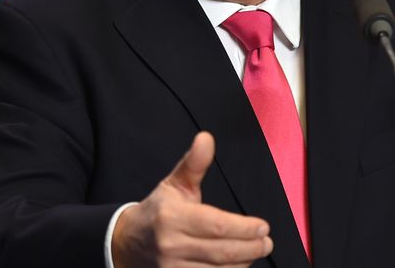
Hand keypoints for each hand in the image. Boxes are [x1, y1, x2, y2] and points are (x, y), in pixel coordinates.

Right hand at [112, 132, 273, 266]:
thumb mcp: (174, 184)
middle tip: (266, 242)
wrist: (127, 243)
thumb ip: (194, 163)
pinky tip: (239, 264)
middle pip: (221, 251)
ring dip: (243, 262)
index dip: (243, 228)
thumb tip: (206, 138)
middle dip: (250, 248)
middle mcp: (171, 245)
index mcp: (171, 217)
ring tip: (257, 251)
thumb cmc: (158, 211)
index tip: (263, 226)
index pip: (216, 225)